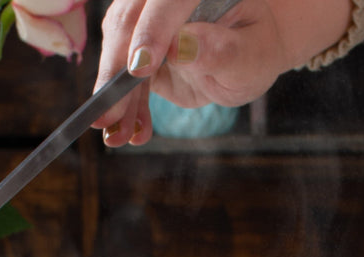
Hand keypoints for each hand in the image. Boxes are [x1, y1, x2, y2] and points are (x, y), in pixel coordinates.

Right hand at [91, 0, 351, 145]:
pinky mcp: (134, 40)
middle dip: (117, 72)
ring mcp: (144, 13)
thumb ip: (220, 50)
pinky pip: (121, 72)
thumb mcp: (250, 55)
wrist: (245, 52)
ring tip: (118, 137)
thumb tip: (182, 47)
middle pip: (129, 22)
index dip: (153, 31)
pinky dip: (124, 105)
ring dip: (115, 97)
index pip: (166, 0)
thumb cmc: (254, 48)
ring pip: (118, 48)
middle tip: (109, 115)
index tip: (141, 68)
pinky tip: (132, 133)